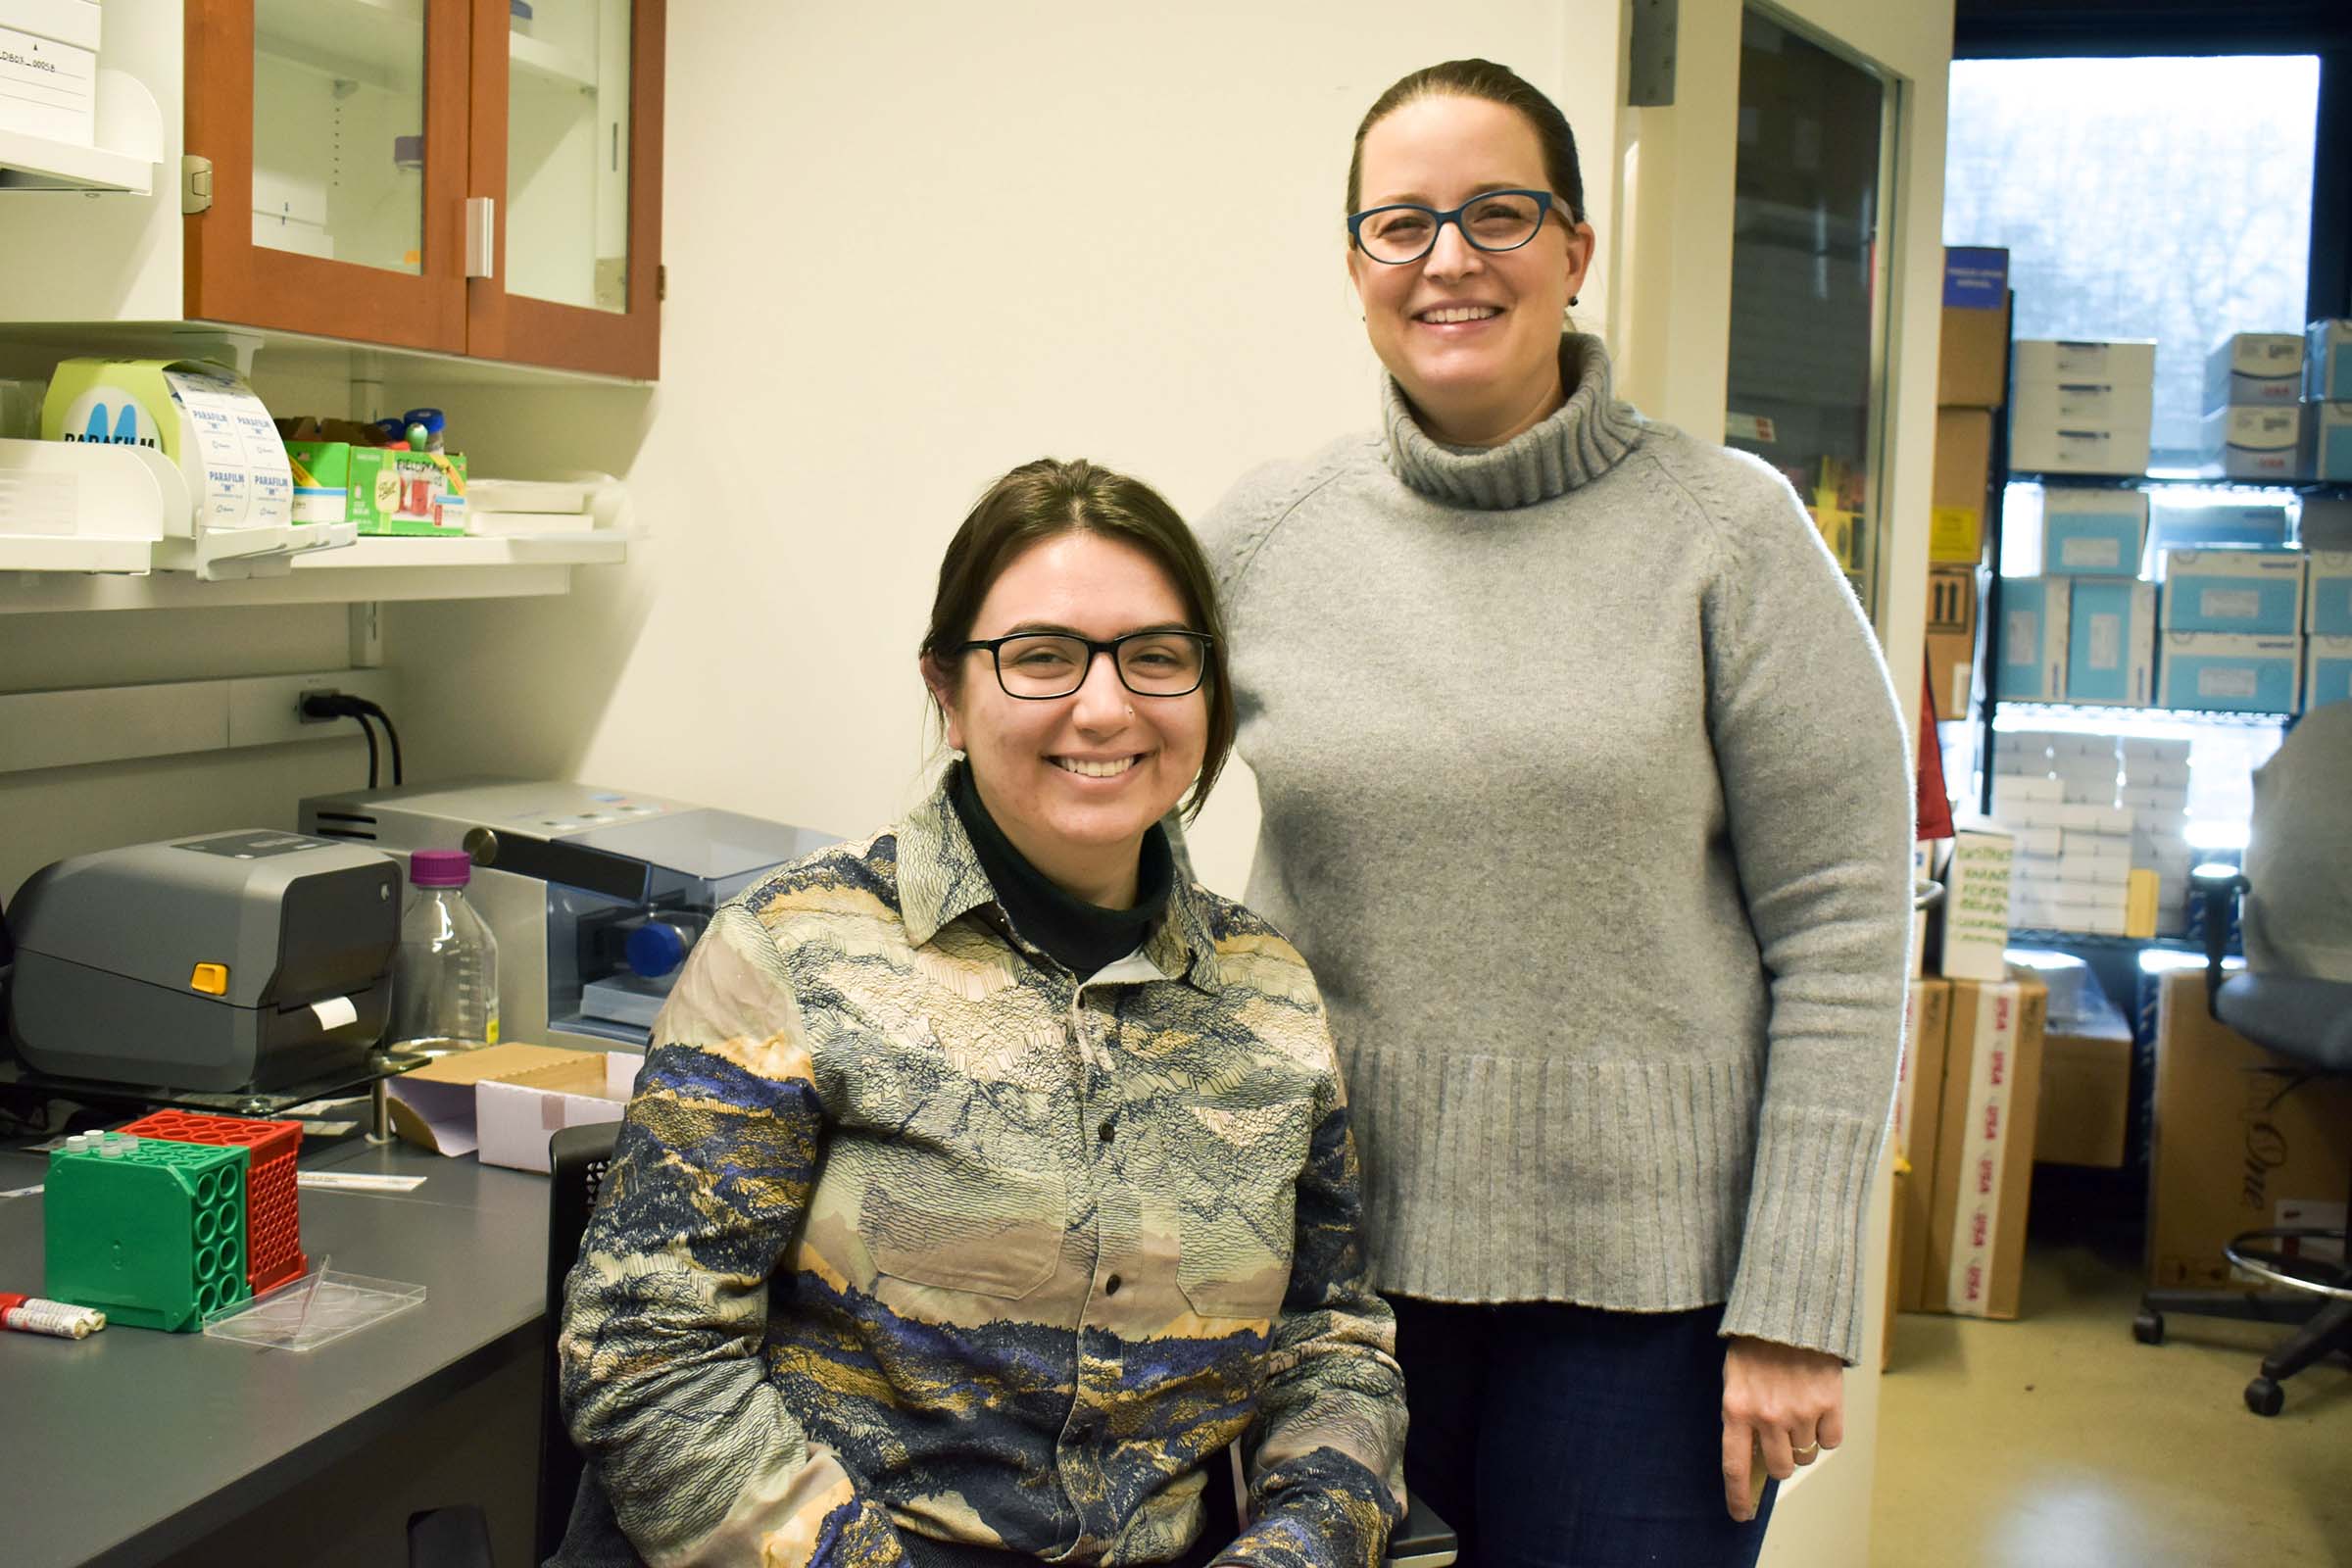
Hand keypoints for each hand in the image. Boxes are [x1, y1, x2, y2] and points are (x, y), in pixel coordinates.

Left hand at [1719, 1335, 1844, 1522]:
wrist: (1789, 1310)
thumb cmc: (1755, 1344)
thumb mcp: (1734, 1379)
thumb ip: (1741, 1417)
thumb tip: (1753, 1459)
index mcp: (1736, 1409)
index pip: (1734, 1467)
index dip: (1738, 1497)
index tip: (1741, 1515)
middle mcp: (1768, 1416)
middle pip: (1779, 1468)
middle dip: (1779, 1459)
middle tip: (1779, 1436)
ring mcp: (1800, 1411)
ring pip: (1805, 1456)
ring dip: (1802, 1442)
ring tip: (1797, 1410)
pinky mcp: (1829, 1403)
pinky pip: (1831, 1442)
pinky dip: (1826, 1432)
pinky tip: (1817, 1407)